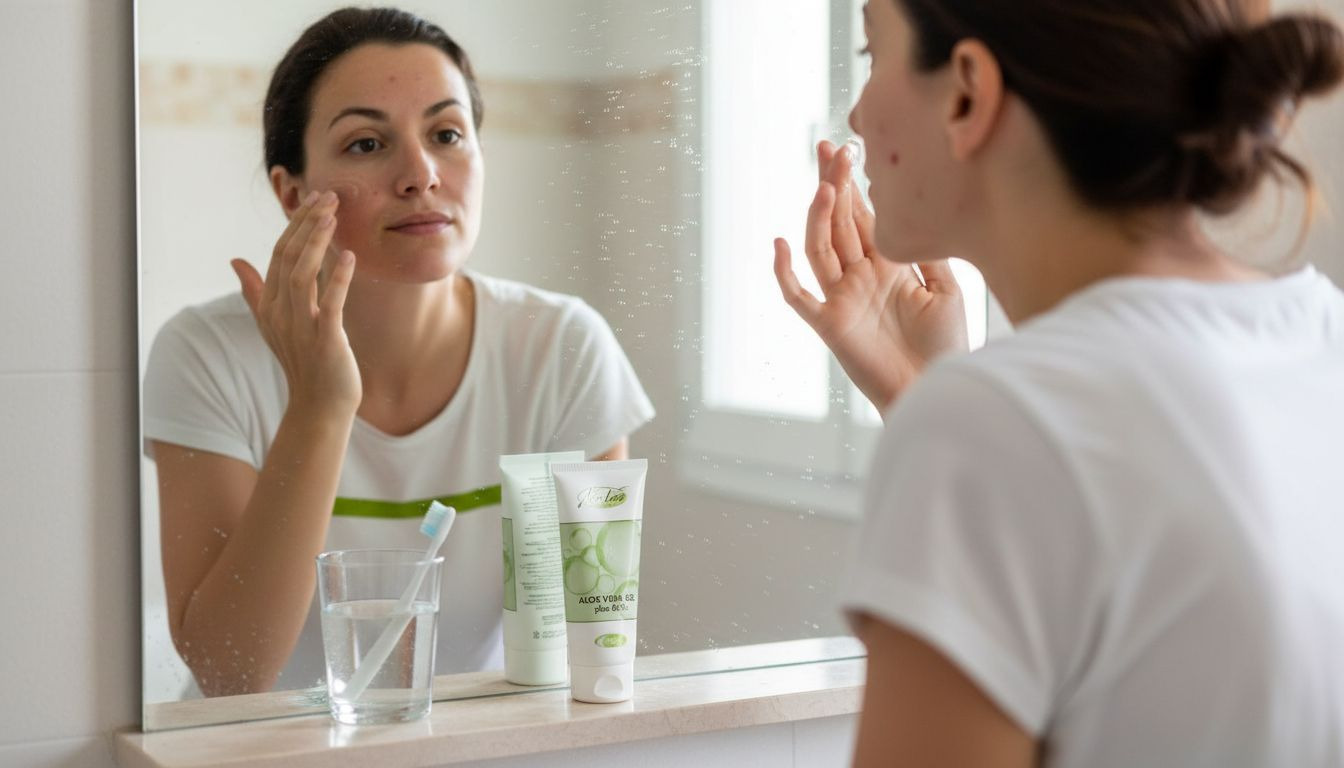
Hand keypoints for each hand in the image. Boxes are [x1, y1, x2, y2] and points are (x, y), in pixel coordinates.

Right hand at [231, 190, 361, 417]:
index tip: (316, 199)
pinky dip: (339, 279)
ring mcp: (300, 328)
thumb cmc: (304, 361)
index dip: (296, 224)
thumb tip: (235, 261)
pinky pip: (331, 305)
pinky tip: (349, 256)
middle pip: (289, 258)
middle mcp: (280, 313)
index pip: (279, 254)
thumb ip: (255, 291)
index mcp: (270, 305)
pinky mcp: (325, 341)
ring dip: (317, 243)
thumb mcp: (275, 323)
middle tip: (329, 196)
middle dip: (307, 224)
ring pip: (302, 275)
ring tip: (334, 216)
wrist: (320, 405)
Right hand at [773, 141, 968, 413]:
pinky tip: (780, 243)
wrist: (936, 389)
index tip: (851, 148)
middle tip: (830, 148)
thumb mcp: (946, 289)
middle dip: (834, 184)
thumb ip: (927, 253)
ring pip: (820, 248)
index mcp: (886, 266)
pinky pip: (797, 296)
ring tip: (827, 185)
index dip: (855, 184)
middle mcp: (859, 278)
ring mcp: (841, 298)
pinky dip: (784, 272)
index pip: (864, 217)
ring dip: (820, 216)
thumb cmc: (945, 346)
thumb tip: (913, 212)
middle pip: (839, 223)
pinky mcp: (829, 324)